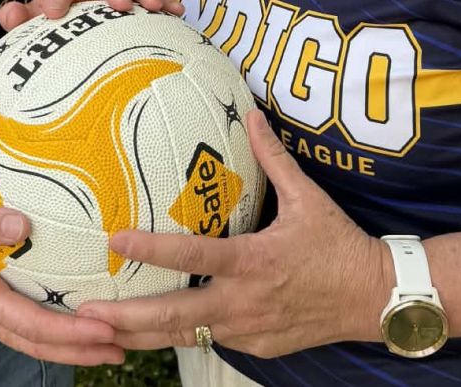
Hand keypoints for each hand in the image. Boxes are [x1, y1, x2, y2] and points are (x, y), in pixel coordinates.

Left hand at [0, 0, 181, 30]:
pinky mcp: (143, 10)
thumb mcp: (38, 29)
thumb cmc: (58, 33)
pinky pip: (159, 3)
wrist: (81, 44)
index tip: (54, 15)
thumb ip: (22, 22)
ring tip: (154, 8)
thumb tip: (8, 14)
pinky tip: (178, 13)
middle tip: (117, 6)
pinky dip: (168, 5)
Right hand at [0, 181, 123, 365]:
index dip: (68, 331)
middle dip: (78, 349)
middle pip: (35, 341)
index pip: (29, 322)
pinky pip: (22, 320)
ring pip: (30, 336)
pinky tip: (72, 316)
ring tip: (107, 343)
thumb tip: (22, 225)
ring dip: (68, 343)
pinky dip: (51, 326)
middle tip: (121, 348)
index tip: (104, 330)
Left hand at [74, 110, 389, 357]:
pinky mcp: (257, 347)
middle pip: (175, 316)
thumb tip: (252, 113)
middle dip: (128, 318)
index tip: (117, 239)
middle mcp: (245, 302)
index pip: (193, 257)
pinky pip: (211, 340)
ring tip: (98, 333)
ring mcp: (249, 331)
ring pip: (186, 336)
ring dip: (142, 336)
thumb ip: (274, 157)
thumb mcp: (308, 197)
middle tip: (85, 314)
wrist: (375, 299)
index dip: (153, 248)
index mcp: (253, 261)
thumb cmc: (339, 244)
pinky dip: (179, 337)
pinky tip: (147, 333)